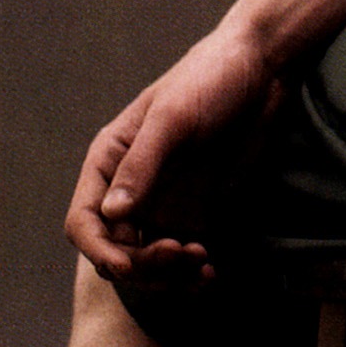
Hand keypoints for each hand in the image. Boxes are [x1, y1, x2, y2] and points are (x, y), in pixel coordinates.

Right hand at [64, 20, 275, 285]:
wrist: (261, 70)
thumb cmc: (209, 81)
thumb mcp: (172, 118)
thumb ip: (142, 165)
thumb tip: (112, 214)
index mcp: (109, 162)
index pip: (84, 222)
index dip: (99, 250)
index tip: (127, 265)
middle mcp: (130, 188)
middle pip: (114, 251)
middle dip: (141, 266)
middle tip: (183, 253)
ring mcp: (163, 203)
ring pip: (147, 262)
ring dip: (168, 276)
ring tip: (202, 262)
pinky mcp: (197, 211)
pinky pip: (182, 258)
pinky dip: (191, 274)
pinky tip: (211, 274)